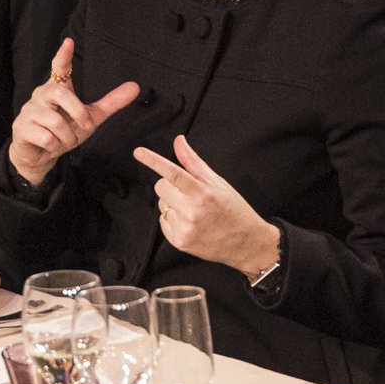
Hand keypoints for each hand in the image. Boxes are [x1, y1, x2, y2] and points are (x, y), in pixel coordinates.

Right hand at [7, 38, 140, 186]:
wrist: (40, 155)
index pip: (59, 68)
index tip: (69, 41)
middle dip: (78, 112)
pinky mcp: (21, 127)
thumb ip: (110, 103)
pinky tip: (50, 146)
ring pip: (55, 122)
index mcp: (58, 88)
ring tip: (63, 140)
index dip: (63, 55)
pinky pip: (46, 137)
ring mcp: (29, 110)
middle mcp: (41, 94)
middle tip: (84, 126)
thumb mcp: (90, 118)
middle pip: (61, 93)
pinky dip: (55, 146)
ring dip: (66, 137)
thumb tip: (135, 87)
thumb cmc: (63, 132)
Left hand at [131, 134, 279, 277]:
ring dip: (172, 204)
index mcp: (203, 194)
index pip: (173, 173)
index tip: (138, 152)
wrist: (246, 243)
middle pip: (161, 187)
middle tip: (189, 192)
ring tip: (194, 211)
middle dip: (170, 186)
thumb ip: (194, 163)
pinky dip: (172, 219)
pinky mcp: (179, 242)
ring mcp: (184, 229)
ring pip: (161, 205)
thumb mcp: (218, 183)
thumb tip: (178, 141)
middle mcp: (192, 212)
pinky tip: (191, 223)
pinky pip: (163, 221)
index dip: (154, 161)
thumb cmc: (234, 209)